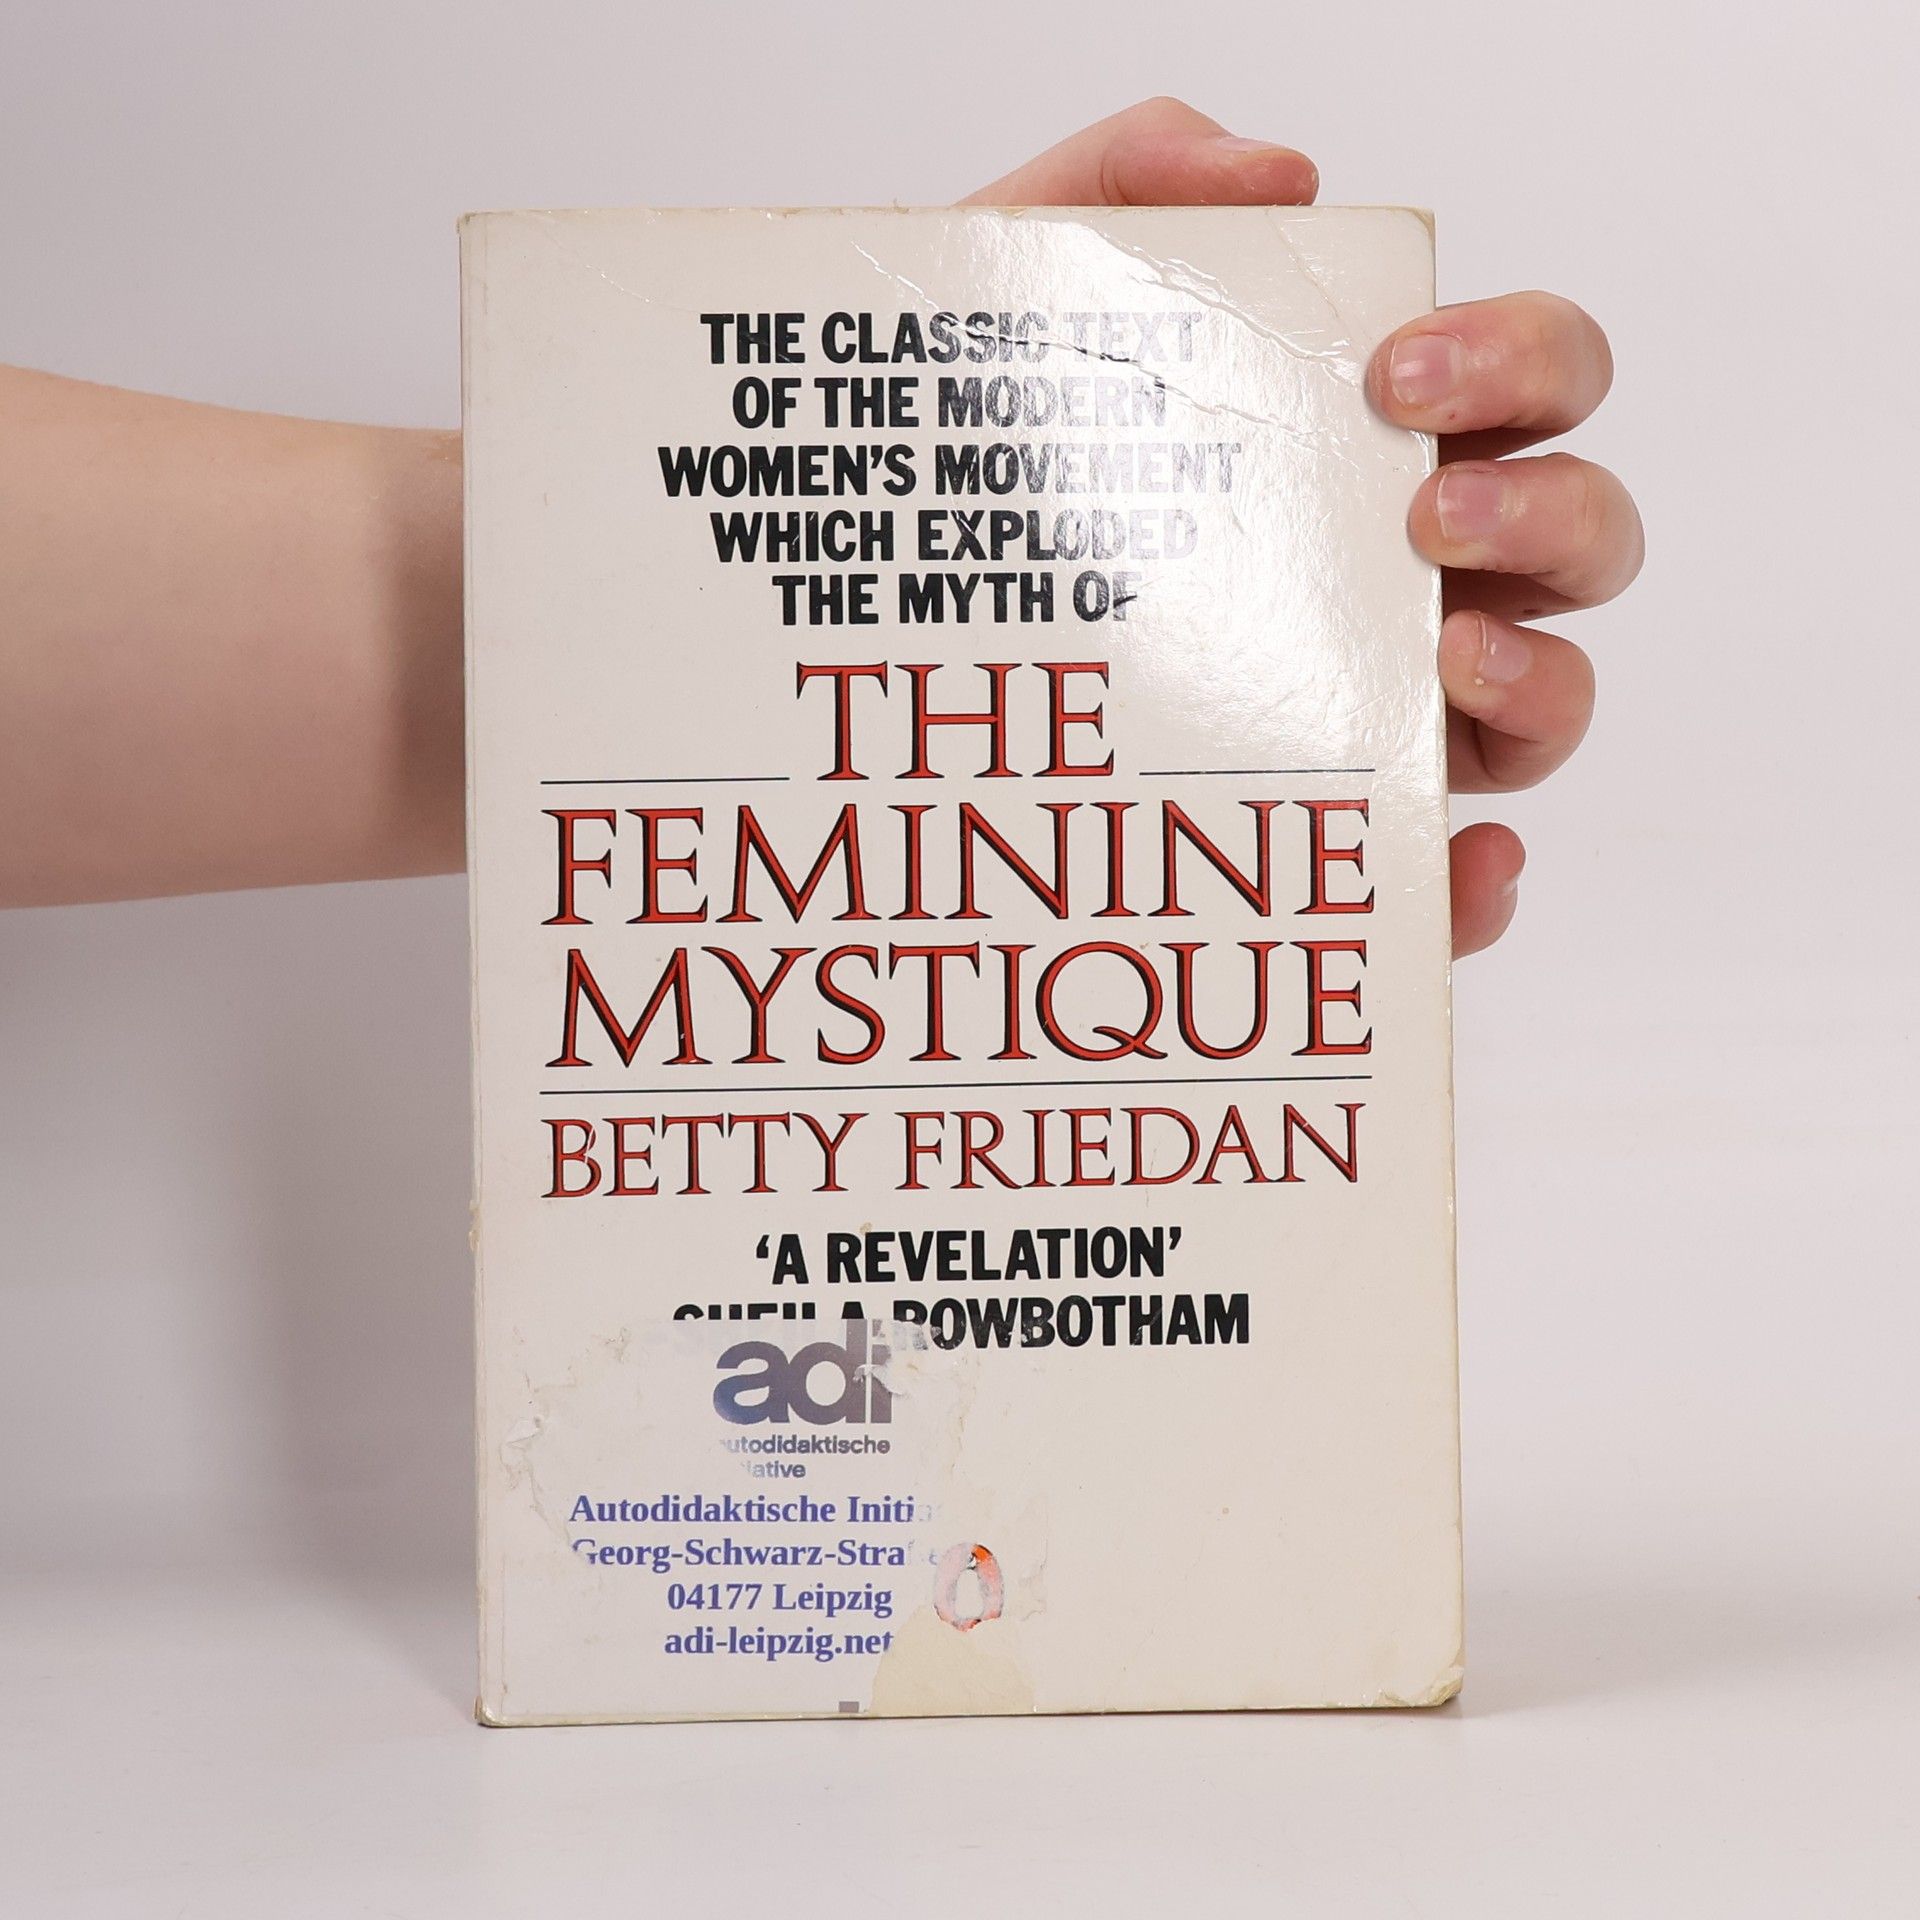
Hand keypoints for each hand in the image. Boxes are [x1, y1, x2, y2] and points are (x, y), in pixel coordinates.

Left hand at [965, 99, 1642, 955]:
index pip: (1532, 380)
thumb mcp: (1014, 292)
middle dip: (1547, 510)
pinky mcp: (1338, 839)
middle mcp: (1408, 575)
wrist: (854, 609)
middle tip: (1423, 509)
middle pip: (1584, 536)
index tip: (1393, 371)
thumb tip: (1285, 176)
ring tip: (1441, 657)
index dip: (1520, 358)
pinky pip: (1444, 879)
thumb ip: (1128, 180)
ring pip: (1554, 705)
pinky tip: (1454, 861)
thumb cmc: (969, 460)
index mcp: (1370, 446)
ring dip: (1542, 679)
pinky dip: (1476, 879)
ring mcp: (1387, 714)